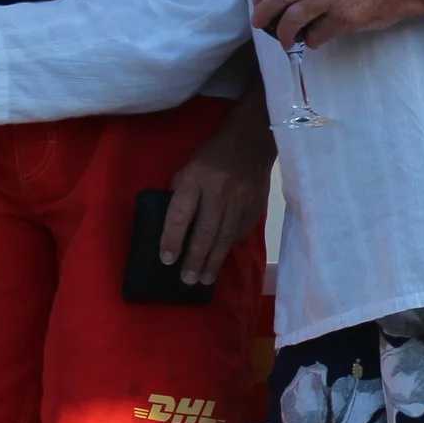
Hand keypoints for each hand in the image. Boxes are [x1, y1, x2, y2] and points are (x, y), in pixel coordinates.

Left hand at [161, 95, 275, 286]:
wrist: (251, 142)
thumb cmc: (212, 156)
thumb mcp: (187, 168)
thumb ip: (180, 195)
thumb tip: (172, 227)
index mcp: (196, 178)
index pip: (180, 214)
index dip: (172, 239)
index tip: (167, 260)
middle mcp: (219, 191)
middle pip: (205, 231)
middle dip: (195, 259)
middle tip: (187, 280)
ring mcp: (241, 200)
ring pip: (225, 237)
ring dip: (214, 261)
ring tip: (204, 280)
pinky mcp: (256, 207)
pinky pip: (240, 233)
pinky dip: (229, 247)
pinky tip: (221, 258)